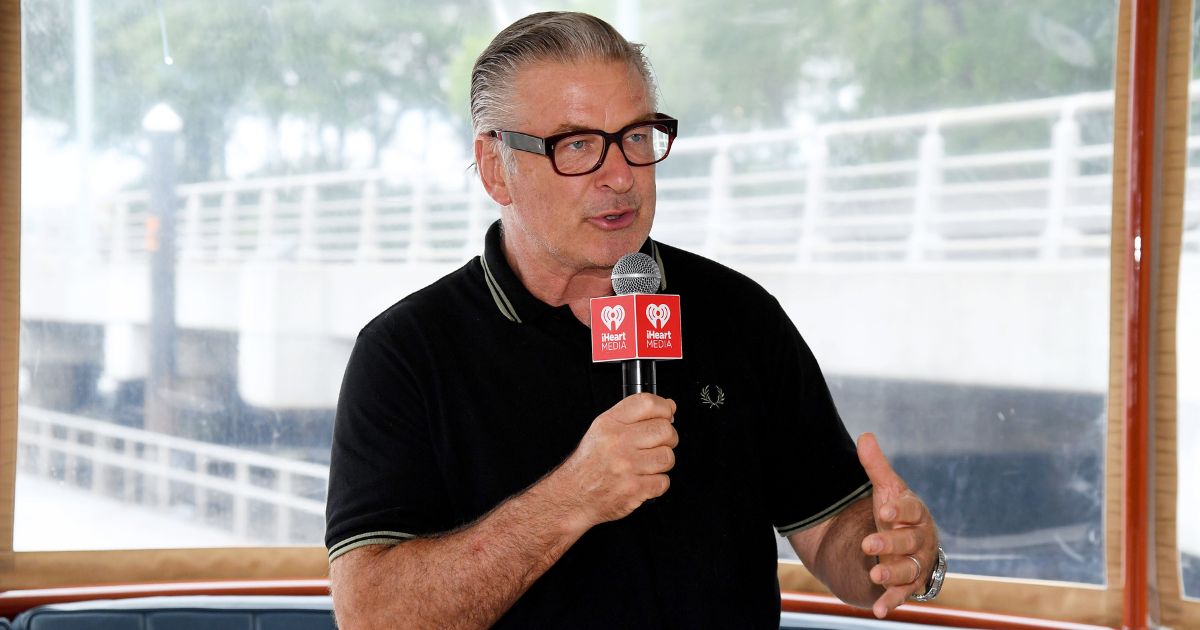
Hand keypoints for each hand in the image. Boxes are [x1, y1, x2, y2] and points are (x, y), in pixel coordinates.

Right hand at [552, 394, 677, 528]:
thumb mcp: (603, 429)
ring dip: (662, 462)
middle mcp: (617, 442)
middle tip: (658, 443)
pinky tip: (643, 479)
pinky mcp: (634, 489)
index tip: (667, 413)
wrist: (575, 495)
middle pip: (664, 430)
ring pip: (667, 456)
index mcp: (609, 424)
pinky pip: (663, 481)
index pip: (647, 403)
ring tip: (648, 464)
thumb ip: (635, 415)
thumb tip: (669, 406)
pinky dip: (657, 483)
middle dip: (668, 437)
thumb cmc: (591, 463)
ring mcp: (626, 467)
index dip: (664, 407)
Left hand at [856, 432, 937, 617]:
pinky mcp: (910, 584)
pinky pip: (903, 594)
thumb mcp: (887, 490)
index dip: (900, 510)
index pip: (912, 510)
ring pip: (908, 570)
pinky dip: (892, 602)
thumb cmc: (897, 513)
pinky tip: (878, 610)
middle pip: (909, 542)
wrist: (908, 542)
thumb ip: (876, 466)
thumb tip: (865, 436)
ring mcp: (916, 563)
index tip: (884, 510)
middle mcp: (920, 540)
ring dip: (892, 574)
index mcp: (916, 514)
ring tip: (874, 575)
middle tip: (868, 544)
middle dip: (890, 544)